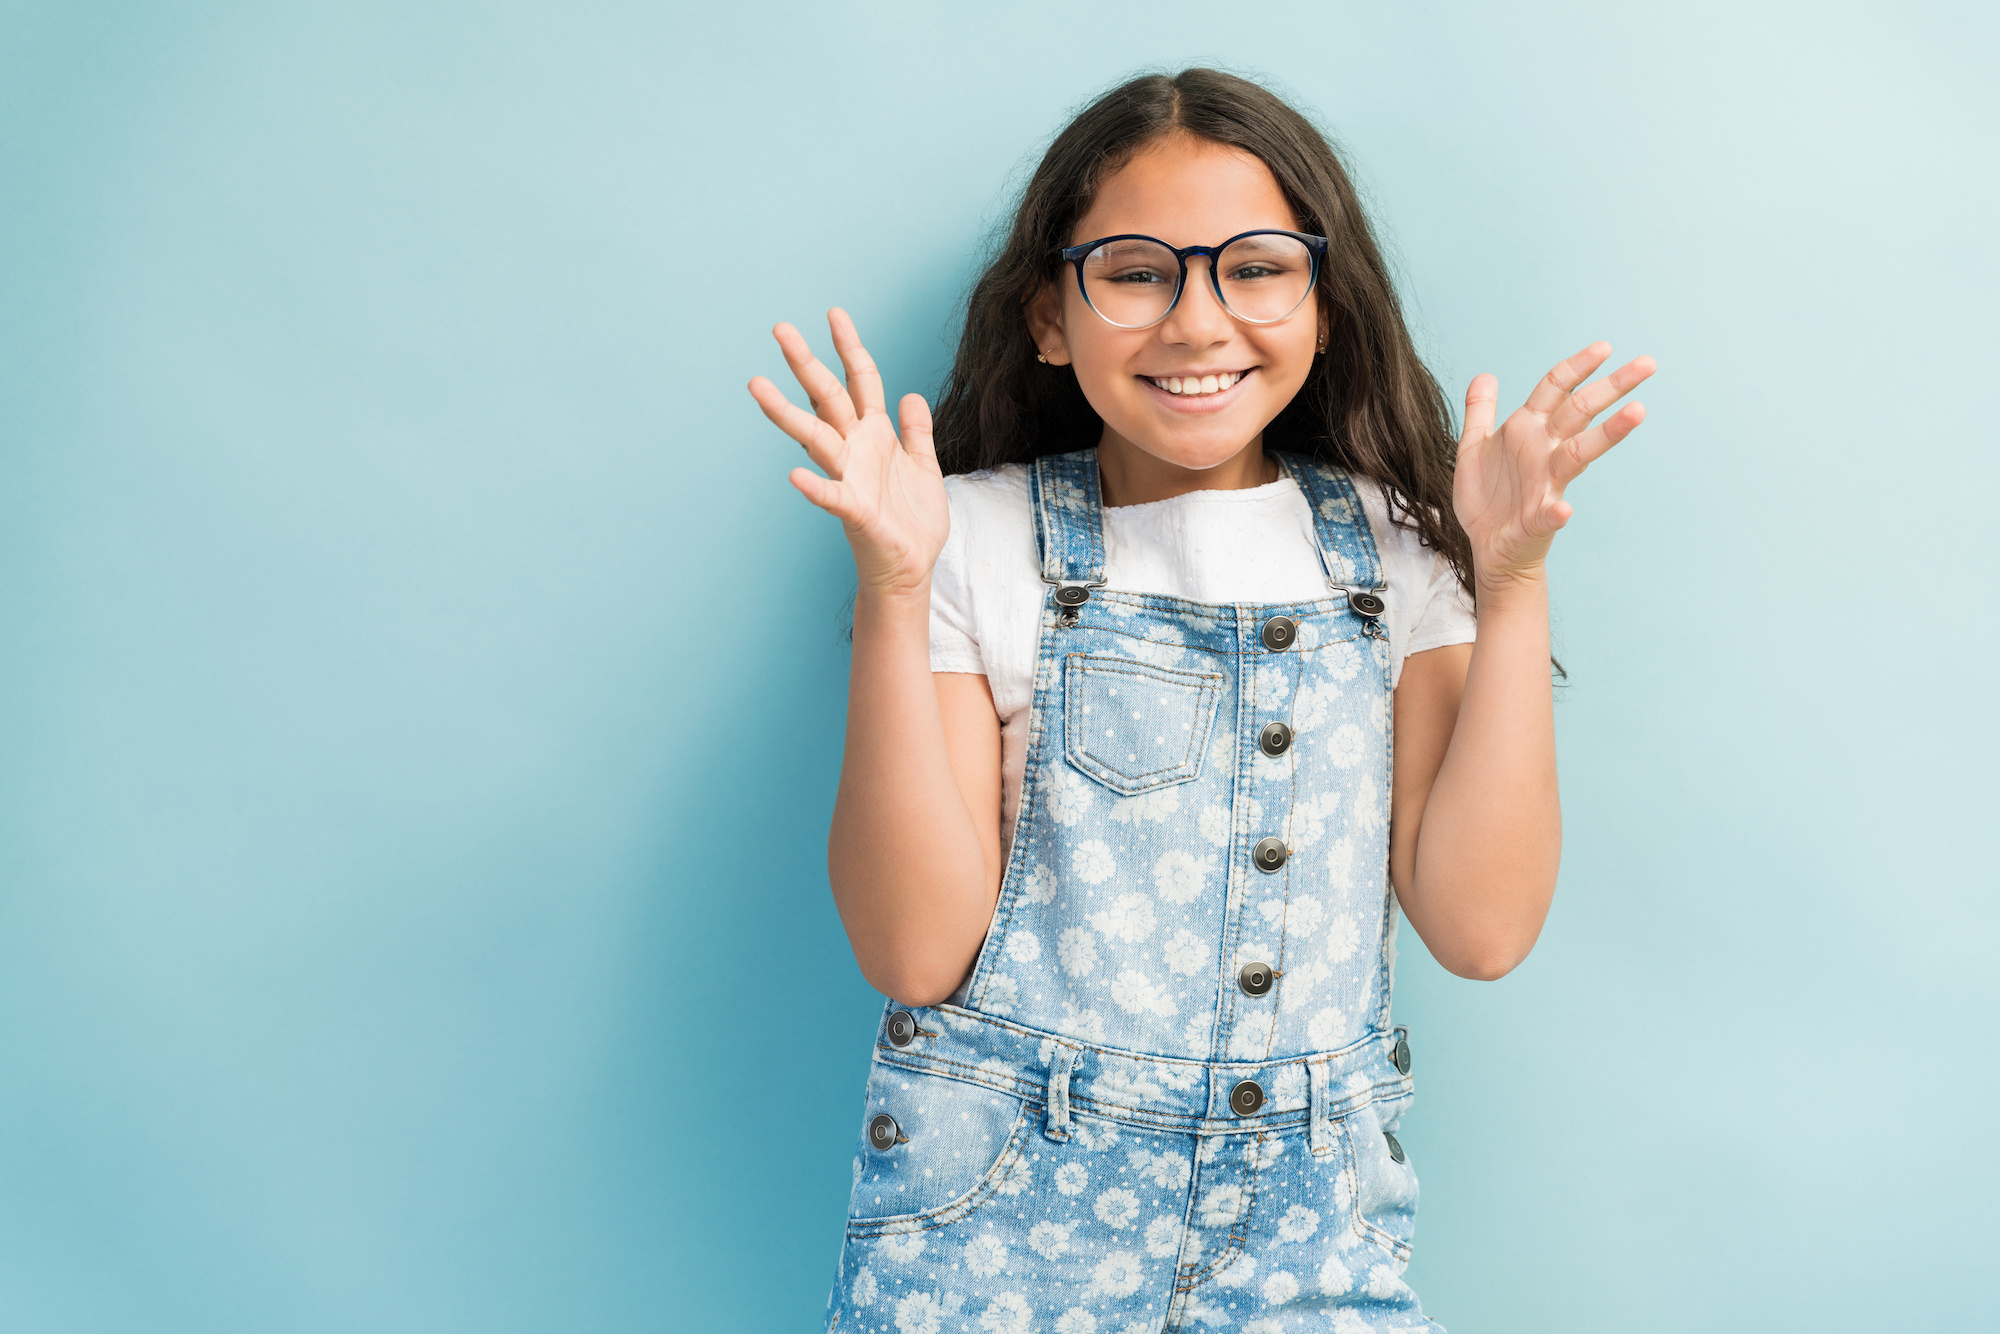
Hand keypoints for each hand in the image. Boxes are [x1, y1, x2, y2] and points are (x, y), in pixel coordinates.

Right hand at [747, 309, 949, 600]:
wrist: (912, 568)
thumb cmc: (913, 522)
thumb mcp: (924, 467)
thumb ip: (916, 431)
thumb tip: (911, 395)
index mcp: (875, 436)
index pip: (861, 380)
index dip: (850, 346)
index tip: (834, 313)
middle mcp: (856, 450)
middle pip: (827, 397)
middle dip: (805, 362)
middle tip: (779, 328)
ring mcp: (850, 478)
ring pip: (814, 437)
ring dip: (785, 413)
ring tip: (756, 386)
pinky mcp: (855, 511)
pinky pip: (831, 496)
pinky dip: (814, 487)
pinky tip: (795, 476)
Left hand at [1453, 341, 1654, 592]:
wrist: (1488, 548)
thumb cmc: (1487, 498)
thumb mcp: (1474, 448)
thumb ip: (1480, 412)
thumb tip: (1485, 375)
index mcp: (1527, 431)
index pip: (1557, 389)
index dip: (1578, 366)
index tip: (1605, 347)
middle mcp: (1543, 452)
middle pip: (1581, 411)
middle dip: (1613, 386)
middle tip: (1648, 364)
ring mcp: (1545, 484)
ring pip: (1579, 453)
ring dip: (1608, 433)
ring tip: (1637, 412)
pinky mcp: (1538, 520)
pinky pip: (1550, 515)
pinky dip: (1558, 512)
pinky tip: (1566, 509)